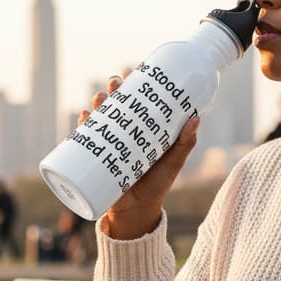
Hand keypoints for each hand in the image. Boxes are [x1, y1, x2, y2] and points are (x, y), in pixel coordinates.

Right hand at [78, 73, 200, 238]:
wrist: (137, 211)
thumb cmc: (158, 185)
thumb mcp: (174, 163)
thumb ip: (185, 143)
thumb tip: (195, 118)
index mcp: (143, 127)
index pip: (137, 99)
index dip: (133, 82)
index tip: (131, 69)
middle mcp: (125, 131)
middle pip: (117, 102)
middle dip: (113, 88)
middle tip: (115, 83)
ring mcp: (110, 142)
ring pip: (100, 115)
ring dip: (97, 102)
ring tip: (99, 98)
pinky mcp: (97, 156)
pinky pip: (86, 137)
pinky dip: (84, 124)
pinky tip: (85, 116)